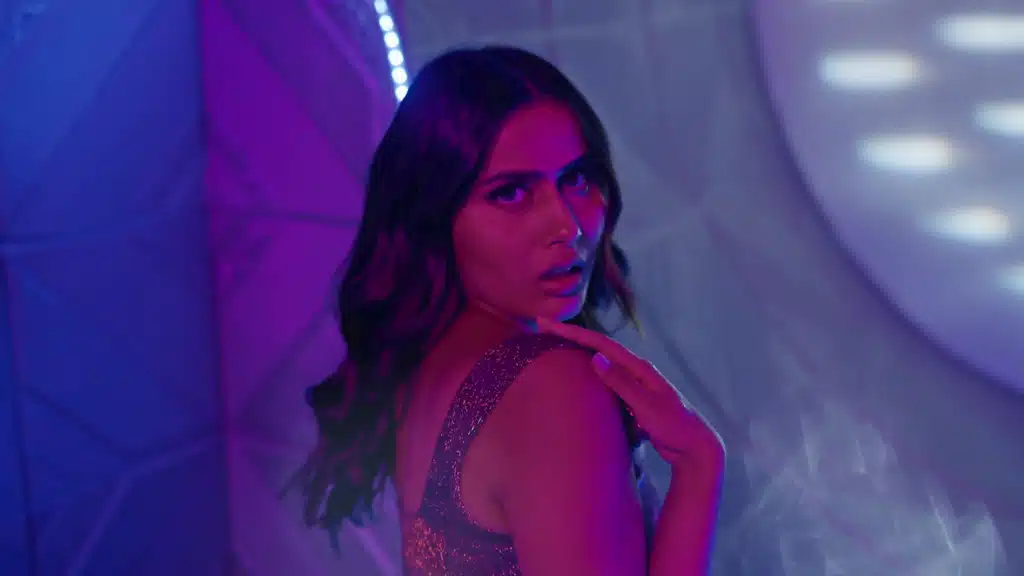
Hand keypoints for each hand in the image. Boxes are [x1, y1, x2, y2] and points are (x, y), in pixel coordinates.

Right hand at [535, 317, 724, 475]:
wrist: (695, 447)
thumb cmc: (674, 426)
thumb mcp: (646, 406)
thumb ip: (622, 383)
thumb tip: (596, 358)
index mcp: (639, 368)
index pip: (600, 344)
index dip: (572, 333)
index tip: (547, 324)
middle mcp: (636, 372)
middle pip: (598, 348)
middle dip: (571, 336)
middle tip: (543, 327)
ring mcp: (634, 385)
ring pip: (600, 364)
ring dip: (578, 353)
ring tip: (553, 344)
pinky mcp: (632, 400)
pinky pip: (605, 382)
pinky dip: (588, 375)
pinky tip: (578, 378)